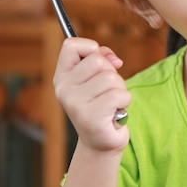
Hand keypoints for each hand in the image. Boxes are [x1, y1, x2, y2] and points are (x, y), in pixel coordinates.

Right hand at [54, 37, 131, 152]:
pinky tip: (115, 111)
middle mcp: (64, 89)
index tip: (100, 60)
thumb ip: (103, 58)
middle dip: (111, 73)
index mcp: (62, 77)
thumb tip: (115, 59)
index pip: (71, 45)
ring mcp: (75, 104)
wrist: (100, 141)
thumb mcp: (97, 77)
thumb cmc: (101, 104)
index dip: (91, 47)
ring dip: (120, 89)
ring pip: (111, 77)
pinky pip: (119, 94)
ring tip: (111, 102)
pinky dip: (124, 101)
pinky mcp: (91, 117)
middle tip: (107, 90)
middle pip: (97, 60)